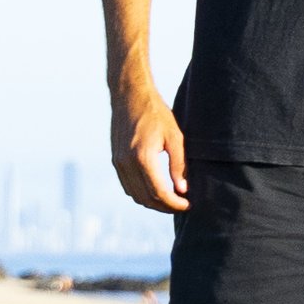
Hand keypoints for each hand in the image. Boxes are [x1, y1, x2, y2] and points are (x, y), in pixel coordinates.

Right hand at [112, 89, 189, 214]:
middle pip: (145, 198)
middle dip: (165, 207)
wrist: (130, 97)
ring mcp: (118, 163)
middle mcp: (126, 163)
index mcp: (142, 158)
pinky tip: (156, 191)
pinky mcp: (115, 160)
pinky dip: (141, 194)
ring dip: (152, 203)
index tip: (188, 205)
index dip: (174, 204)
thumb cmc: (157, 114)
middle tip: (182, 205)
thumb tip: (183, 190)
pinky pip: (127, 186)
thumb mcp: (175, 137)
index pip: (159, 193)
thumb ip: (179, 165)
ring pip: (134, 195)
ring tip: (172, 200)